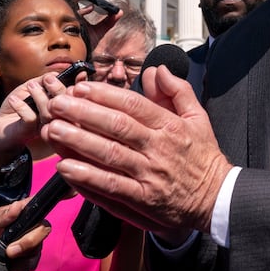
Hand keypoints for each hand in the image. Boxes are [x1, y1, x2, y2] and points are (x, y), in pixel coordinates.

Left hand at [0, 72, 75, 167]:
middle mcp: (57, 119)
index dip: (79, 86)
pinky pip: (30, 118)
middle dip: (58, 89)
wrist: (0, 128)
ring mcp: (44, 127)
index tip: (79, 73)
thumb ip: (42, 81)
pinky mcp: (29, 132)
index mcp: (62, 108)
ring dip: (39, 96)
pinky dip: (21, 106)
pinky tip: (14, 99)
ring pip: (49, 113)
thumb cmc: (18, 106)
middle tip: (49, 79)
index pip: (76, 97)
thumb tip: (55, 74)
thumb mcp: (30, 89)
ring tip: (30, 85)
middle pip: (67, 107)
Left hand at [0, 199, 49, 270]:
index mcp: (16, 215)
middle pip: (42, 228)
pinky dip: (23, 266)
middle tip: (10, 250)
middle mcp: (24, 229)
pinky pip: (33, 262)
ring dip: (25, 255)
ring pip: (39, 246)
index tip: (45, 208)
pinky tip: (11, 267)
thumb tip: (18, 207)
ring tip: (7, 259)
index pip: (35, 205)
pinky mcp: (25, 262)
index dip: (41, 205)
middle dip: (30, 240)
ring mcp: (26, 246)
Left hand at [43, 68, 232, 244]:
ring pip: (109, 156)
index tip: (81, 88)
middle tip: (58, 103)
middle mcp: (158, 148)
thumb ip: (177, 90)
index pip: (133, 105)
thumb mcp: (198, 117)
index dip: (105, 95)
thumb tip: (157, 69)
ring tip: (53, 130)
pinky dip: (87, 178)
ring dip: (78, 142)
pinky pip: (110, 188)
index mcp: (171, 126)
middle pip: (116, 127)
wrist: (216, 198)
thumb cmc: (203, 156)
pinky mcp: (142, 201)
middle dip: (83, 113)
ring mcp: (149, 176)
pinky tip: (66, 167)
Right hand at [65, 0, 121, 48]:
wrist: (80, 58)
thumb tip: (120, 12)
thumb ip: (109, 21)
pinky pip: (66, 14)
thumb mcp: (100, 31)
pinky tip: (89, 8)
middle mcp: (68, 15)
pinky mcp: (63, 26)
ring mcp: (64, 19)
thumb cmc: (86, 44)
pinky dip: (75, 7)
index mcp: (75, 14)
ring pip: (65, 1)